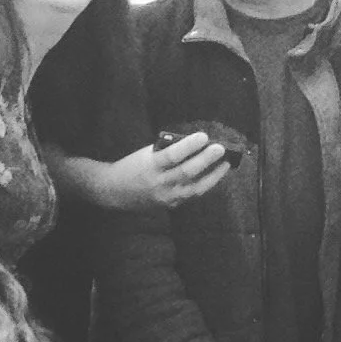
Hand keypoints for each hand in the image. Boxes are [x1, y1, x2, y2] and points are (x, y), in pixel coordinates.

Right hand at [62, 136, 230, 211]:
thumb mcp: (146, 154)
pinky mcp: (172, 206)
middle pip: (187, 172)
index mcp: (150, 166)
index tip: (204, 136)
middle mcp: (159, 183)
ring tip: (226, 163)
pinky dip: (207, 184)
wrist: (114, 191)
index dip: (189, 146)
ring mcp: (167, 197)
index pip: (172, 155)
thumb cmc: (133, 166)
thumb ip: (167, 150)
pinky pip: (193, 195)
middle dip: (206, 160)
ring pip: (195, 188)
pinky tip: (217, 175)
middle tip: (221, 148)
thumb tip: (195, 144)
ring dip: (213, 175)